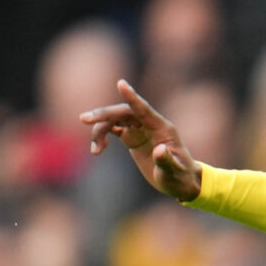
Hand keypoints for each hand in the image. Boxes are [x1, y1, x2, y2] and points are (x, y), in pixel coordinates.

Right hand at [78, 78, 202, 201]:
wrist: (179, 182)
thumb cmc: (180, 177)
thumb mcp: (174, 172)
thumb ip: (167, 161)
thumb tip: (159, 150)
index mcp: (163, 129)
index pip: (145, 110)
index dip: (132, 97)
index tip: (120, 83)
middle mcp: (150, 125)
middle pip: (123, 112)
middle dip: (104, 114)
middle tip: (84, 119)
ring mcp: (140, 130)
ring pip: (115, 120)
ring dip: (100, 130)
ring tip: (95, 150)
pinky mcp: (132, 137)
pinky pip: (113, 129)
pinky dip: (102, 136)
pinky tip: (96, 149)